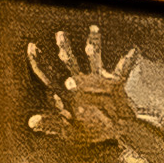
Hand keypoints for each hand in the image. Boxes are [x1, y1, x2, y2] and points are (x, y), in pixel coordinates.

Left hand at [27, 26, 135, 150]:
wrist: (114, 133)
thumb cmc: (89, 132)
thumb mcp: (67, 131)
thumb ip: (50, 124)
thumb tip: (31, 122)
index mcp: (65, 93)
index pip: (47, 76)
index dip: (38, 62)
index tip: (32, 47)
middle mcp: (80, 82)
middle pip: (69, 62)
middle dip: (64, 48)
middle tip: (59, 35)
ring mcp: (97, 81)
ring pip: (94, 58)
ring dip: (93, 44)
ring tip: (93, 29)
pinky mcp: (115, 86)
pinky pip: (122, 71)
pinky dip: (127, 62)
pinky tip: (133, 52)